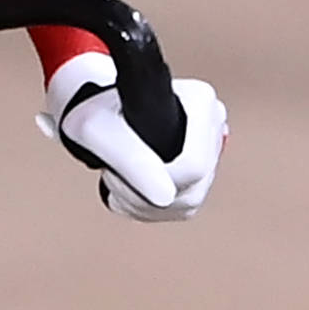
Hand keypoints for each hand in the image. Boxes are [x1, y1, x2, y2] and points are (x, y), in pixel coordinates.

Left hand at [48, 58, 228, 221]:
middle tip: (111, 173)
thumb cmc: (95, 114)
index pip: (193, 165)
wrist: (99, 114)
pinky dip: (146, 207)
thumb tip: (165, 198)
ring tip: (117, 179)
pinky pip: (181, 209)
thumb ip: (131, 160)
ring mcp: (212, 151)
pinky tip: (129, 188)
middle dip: (142, 193)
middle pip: (191, 188)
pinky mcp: (202, 176)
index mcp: (199, 101)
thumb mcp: (96, 129)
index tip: (115, 168)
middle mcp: (213, 126)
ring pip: (187, 203)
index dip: (152, 179)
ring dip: (141, 203)